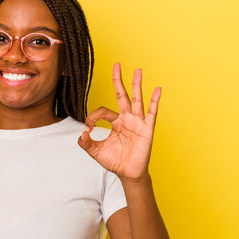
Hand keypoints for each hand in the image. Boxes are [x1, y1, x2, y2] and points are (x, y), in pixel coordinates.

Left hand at [78, 63, 160, 180]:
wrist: (128, 174)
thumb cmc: (115, 161)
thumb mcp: (95, 152)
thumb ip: (85, 143)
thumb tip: (81, 133)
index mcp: (115, 122)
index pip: (102, 110)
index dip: (93, 117)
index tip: (88, 128)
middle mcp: (126, 118)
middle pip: (122, 95)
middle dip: (118, 80)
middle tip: (117, 64)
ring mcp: (137, 122)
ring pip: (136, 100)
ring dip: (137, 85)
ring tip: (138, 70)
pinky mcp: (146, 129)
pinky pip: (152, 113)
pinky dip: (155, 101)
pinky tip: (158, 89)